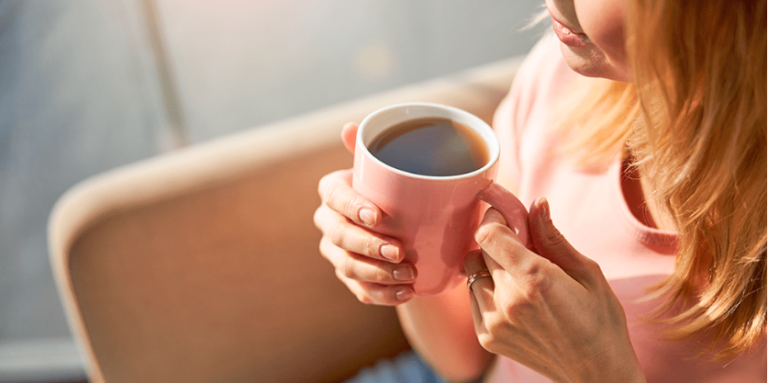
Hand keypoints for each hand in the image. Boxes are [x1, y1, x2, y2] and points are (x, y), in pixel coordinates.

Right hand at [313, 123, 416, 304]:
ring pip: (347, 267)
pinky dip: (383, 294)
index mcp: (333, 190)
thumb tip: (350, 128)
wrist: (408, 223)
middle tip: (400, 252)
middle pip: (339, 237)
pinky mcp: (350, 277)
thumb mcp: (391, 167)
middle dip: (368, 247)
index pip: (334, 197)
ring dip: (378, 274)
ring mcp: (336, 252)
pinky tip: (406, 292)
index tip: (378, 216)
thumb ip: (375, 148)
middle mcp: (328, 221)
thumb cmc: (397, 188)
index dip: (352, 207)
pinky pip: (360, 289)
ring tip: (409, 276)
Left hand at [464, 192, 645, 382]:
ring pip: (472, 274)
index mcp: (534, 278)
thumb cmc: (600, 321)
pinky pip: (474, 298)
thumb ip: (553, 238)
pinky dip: (487, 290)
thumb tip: (536, 204)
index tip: (506, 216)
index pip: (488, 234)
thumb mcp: (587, 273)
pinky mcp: (488, 337)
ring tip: (518, 275)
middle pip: (479, 251)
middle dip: (496, 241)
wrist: (597, 373)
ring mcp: (494, 321)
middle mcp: (508, 300)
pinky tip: (514, 296)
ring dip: (489, 266)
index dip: (494, 219)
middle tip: (519, 245)